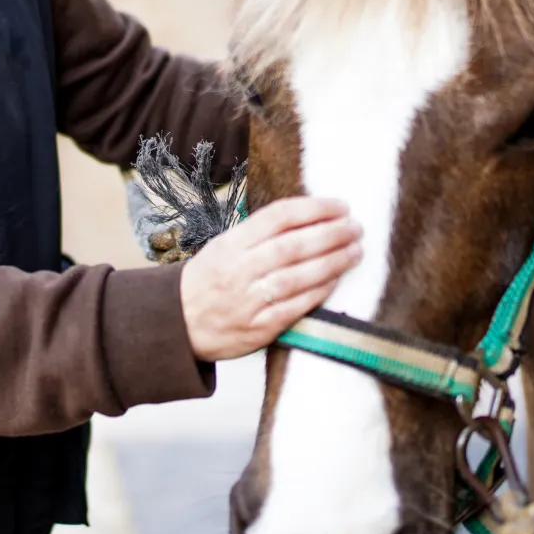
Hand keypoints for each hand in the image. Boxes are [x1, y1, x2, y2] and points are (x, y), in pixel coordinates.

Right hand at [179, 197, 360, 360]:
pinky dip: (319, 292)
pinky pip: (295, 308)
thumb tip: (306, 218)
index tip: (340, 206)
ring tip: (355, 250)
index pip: (277, 217)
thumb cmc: (207, 280)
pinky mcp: (258, 328)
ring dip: (332, 262)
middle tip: (355, 227)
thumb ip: (258, 234)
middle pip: (292, 246)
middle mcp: (239, 269)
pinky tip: (336, 280)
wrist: (178, 323)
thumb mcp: (222, 247)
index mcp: (231, 244)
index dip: (313, 209)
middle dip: (330, 234)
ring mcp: (249, 300)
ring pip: (297, 277)